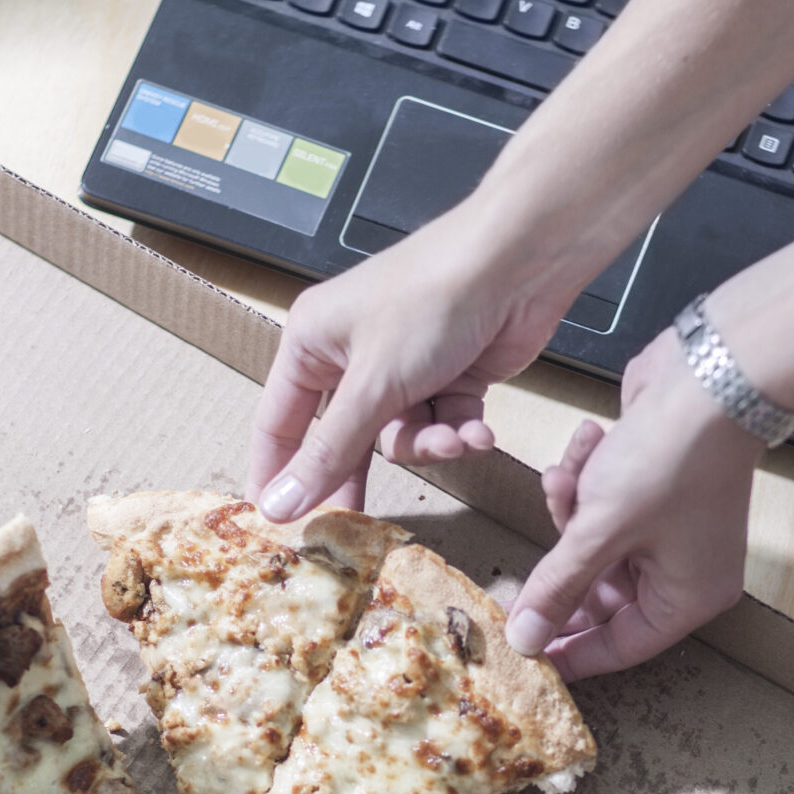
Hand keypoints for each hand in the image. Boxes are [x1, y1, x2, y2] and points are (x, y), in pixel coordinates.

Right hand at [249, 203, 593, 520]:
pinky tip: (479, 428)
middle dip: (360, 475)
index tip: (274, 526)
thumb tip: (278, 504)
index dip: (276, 475)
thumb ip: (328, 452)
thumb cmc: (433, 298)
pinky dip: (460, 431)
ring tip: (454, 438)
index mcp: (313, 342)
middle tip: (357, 528)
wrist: (518, 265)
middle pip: (342, 439)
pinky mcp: (450, 378)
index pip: (279, 423)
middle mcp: (352, 354)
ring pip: (400, 438)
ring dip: (430, 444)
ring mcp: (403, 367)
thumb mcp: (372, 386)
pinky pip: (441, 426)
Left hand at [505, 329, 764, 677]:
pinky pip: (606, 504)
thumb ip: (558, 587)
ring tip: (564, 476)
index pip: (621, 646)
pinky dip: (588, 478)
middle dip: (563, 559)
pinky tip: (588, 442)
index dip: (571, 651)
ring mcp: (673, 528)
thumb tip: (526, 640)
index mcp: (687, 598)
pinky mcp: (656, 489)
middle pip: (602, 592)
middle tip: (525, 558)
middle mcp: (686, 570)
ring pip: (596, 541)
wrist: (706, 374)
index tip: (525, 654)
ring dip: (571, 508)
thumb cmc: (668, 460)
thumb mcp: (599, 532)